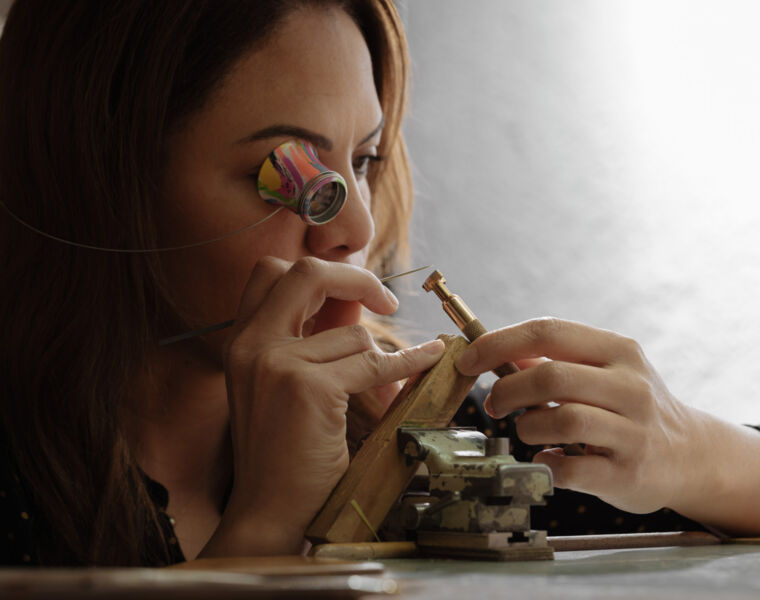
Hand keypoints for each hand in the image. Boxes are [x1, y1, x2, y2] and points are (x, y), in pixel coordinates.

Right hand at [207, 256, 444, 554]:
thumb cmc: (281, 455)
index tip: (355, 291)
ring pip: (353, 334)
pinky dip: (408, 361)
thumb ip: (313, 341)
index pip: (272, 271)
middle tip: (386, 300)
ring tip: (383, 391)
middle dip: (355, 277)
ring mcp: (276, 362)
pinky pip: (374, 363)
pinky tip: (428, 358)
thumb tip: (358, 305)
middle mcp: (250, 344)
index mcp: (241, 341)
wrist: (268, 512)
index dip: (321, 271)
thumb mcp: (283, 386)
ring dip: (378, 360)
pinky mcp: (307, 388)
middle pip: (306, 271)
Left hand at [455, 317, 700, 514]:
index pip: (548, 331)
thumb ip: (554, 359)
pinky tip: (549, 458)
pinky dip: (546, 463)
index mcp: (618, 350)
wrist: (691, 454)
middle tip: (493, 404)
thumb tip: (493, 354)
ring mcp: (633, 431)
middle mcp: (630, 386)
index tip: (468, 359)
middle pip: (549, 377)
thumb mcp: (604, 370)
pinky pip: (569, 468)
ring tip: (529, 431)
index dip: (499, 343)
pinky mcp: (628, 474)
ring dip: (527, 427)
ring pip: (560, 420)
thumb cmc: (630, 405)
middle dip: (507, 390)